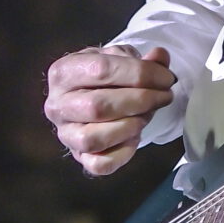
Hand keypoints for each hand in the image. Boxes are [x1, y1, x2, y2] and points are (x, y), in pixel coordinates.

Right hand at [44, 43, 174, 176]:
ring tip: (147, 114)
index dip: (140, 74)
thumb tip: (160, 58)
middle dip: (140, 101)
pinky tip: (135, 136)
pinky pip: (100, 164)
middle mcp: (57, 105)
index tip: (166, 78)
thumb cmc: (105, 77)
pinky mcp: (79, 157)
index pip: (101, 70)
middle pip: (98, 106)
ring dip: (130, 126)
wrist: (90, 97)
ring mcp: (65, 134)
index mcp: (63, 72)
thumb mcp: (121, 59)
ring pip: (94, 138)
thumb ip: (143, 59)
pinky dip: (123, 153)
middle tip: (164, 96)